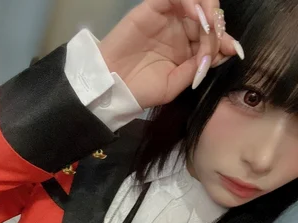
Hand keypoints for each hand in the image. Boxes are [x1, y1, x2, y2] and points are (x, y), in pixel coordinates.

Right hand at [100, 0, 242, 108]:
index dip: (226, 41)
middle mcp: (180, 31)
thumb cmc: (140, 90)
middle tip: (217, 41)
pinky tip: (196, 17)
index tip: (233, 51)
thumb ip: (196, 68)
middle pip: (209, 18)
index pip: (212, 38)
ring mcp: (168, 18)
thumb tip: (222, 52)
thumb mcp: (174, 85)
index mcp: (186, 51)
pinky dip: (191, 1)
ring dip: (208, 11)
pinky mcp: (154, 7)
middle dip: (218, 29)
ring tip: (209, 27)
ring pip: (196, 1)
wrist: (112, 86)